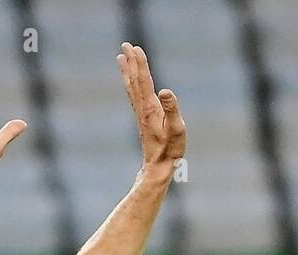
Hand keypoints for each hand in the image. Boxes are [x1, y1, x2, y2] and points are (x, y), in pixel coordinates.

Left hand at [116, 43, 185, 175]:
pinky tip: (129, 81)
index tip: (135, 48)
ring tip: (121, 57)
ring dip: (127, 71)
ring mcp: (141, 113)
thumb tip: (165, 90)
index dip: (140, 64)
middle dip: (130, 62)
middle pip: (134, 80)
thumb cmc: (170, 149)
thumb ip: (171, 109)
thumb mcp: (176, 129)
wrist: (158, 167)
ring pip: (132, 87)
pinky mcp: (143, 118)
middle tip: (125, 45)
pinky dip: (130, 84)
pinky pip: (134, 96)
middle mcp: (142, 108)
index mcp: (150, 108)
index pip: (144, 81)